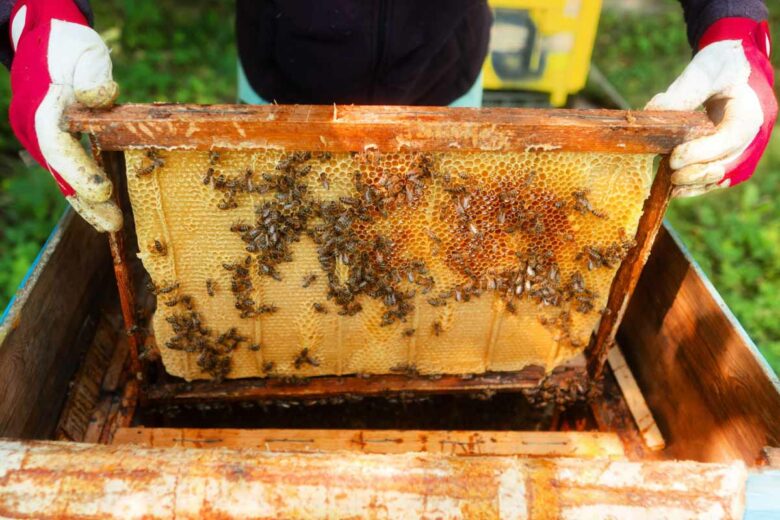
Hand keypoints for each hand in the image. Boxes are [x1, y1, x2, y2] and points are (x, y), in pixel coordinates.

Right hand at [9, 0, 121, 231]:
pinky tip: (103, 209)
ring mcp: (40, 135)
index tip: (103, 190)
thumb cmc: (66, 46)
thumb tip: (102, 96)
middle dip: (85, 199)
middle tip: (113, 223)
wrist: (44, 39)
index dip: (79, 171)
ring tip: (111, 224)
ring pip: (61, 175)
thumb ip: (91, 76)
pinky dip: (83, 189)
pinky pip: (66, 169)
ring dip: (85, 202)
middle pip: (59, 170)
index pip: (57, 145)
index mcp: (41, 107)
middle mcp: (34, 127)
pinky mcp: (52, 139)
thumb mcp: (82, 54)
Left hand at [646, 18, 776, 197]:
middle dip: (697, 173)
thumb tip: (652, 112)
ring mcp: (741, 149)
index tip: (675, 157)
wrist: (734, 67)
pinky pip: (713, 177)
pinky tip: (674, 189)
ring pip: (720, 176)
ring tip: (669, 183)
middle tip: (671, 173)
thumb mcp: (705, 70)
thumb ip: (682, 91)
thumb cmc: (722, 65)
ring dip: (695, 183)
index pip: (729, 139)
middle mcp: (751, 136)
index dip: (702, 152)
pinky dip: (695, 185)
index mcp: (750, 113)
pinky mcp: (727, 156)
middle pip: (727, 164)